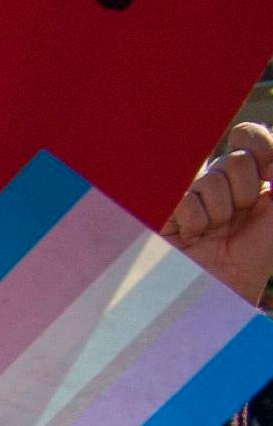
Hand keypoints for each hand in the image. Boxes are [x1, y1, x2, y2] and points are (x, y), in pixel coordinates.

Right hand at [165, 122, 272, 307]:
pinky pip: (185, 200)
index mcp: (248, 174)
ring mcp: (189, 194)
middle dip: (245, 194)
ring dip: (220, 214)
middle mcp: (218, 179)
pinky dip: (195, 223)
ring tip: (213, 234)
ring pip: (210, 180)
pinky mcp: (163, 210)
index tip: (270, 176)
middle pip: (234, 159)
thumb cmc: (255, 255)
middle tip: (238, 221)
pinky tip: (192, 237)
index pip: (250, 136)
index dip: (262, 147)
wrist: (224, 290)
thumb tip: (255, 144)